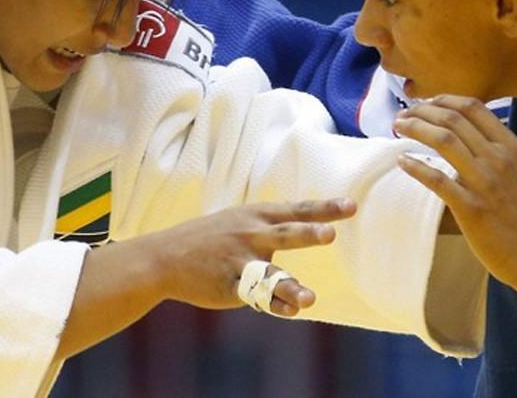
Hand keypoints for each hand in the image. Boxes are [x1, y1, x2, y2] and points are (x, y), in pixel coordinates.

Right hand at [152, 198, 356, 316]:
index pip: (297, 210)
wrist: (164, 257)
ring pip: (271, 274)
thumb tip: (308, 220)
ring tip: (309, 298)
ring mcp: (240, 262)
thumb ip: (271, 223)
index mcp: (256, 216)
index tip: (351, 206)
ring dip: (291, 286)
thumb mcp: (238, 219)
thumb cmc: (209, 237)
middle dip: (308, 233)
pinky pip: (257, 297)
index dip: (325, 208)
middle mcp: (251, 235)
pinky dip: (277, 305)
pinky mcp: (230, 286)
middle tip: (330, 234)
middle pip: (286, 234)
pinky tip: (294, 310)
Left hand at [393, 95, 516, 304]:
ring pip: (443, 140)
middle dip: (422, 111)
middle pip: (452, 119)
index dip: (444, 99)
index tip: (425, 102)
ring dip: (415, 128)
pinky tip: (402, 161)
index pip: (473, 107)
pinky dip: (416, 166)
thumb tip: (462, 132)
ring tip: (398, 127)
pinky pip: (437, 179)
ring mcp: (484, 182)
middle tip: (403, 114)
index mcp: (510, 146)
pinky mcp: (470, 208)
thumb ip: (493, 149)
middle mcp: (498, 158)